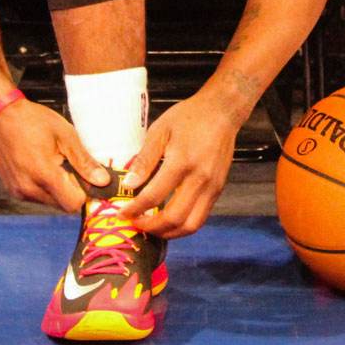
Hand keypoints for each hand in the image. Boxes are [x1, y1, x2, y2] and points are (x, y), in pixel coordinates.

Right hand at [0, 98, 108, 211]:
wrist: (2, 116)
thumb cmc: (32, 121)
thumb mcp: (65, 135)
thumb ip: (84, 161)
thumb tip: (102, 180)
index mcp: (44, 175)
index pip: (73, 204)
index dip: (83, 192)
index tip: (85, 178)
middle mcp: (28, 188)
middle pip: (62, 205)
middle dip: (70, 189)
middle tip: (68, 165)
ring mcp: (18, 191)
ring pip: (49, 202)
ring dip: (57, 189)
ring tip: (53, 163)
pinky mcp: (12, 190)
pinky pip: (35, 197)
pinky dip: (43, 187)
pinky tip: (40, 166)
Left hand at [116, 93, 239, 238]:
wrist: (222, 111)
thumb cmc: (189, 117)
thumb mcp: (160, 130)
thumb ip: (145, 159)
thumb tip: (129, 184)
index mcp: (181, 162)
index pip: (154, 196)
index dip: (135, 209)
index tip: (122, 214)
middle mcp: (200, 179)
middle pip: (174, 218)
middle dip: (150, 227)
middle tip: (134, 223)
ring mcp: (212, 187)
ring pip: (190, 225)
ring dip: (168, 233)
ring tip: (151, 227)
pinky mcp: (218, 190)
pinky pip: (200, 217)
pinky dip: (182, 225)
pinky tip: (169, 219)